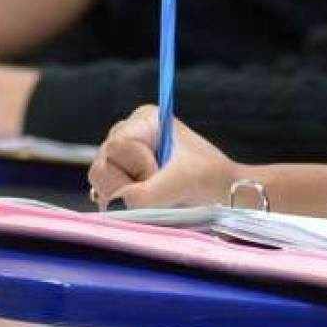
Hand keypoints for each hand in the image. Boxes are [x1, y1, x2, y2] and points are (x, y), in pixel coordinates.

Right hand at [88, 106, 239, 208]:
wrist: (225, 195)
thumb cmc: (209, 180)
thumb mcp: (181, 182)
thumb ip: (146, 193)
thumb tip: (115, 204)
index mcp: (145, 120)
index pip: (116, 146)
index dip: (135, 167)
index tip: (160, 174)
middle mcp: (130, 135)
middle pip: (102, 164)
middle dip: (126, 185)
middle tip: (158, 190)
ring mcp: (124, 159)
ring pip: (101, 182)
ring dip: (125, 197)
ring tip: (156, 197)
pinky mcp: (122, 181)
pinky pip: (106, 196)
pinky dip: (123, 205)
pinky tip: (147, 205)